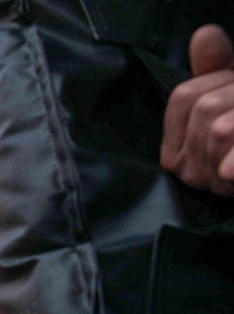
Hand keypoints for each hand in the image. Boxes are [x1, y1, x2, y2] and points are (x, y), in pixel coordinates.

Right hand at [160, 24, 233, 195]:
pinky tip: (230, 168)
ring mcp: (206, 180)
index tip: (232, 90)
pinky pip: (228, 163)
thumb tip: (204, 35)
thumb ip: (215, 65)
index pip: (184, 96)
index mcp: (177, 142)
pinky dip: (232, 162)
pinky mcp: (226, 184)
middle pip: (204, 109)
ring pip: (219, 129)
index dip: (218, 83)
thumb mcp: (231, 91)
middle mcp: (185, 166)